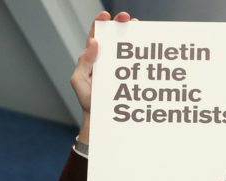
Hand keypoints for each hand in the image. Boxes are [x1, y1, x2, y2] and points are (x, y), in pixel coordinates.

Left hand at [73, 10, 133, 142]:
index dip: (100, 23)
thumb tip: (93, 43)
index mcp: (92, 58)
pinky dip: (142, 55)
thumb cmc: (88, 101)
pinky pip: (135, 63)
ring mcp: (119, 68)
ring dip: (133, 36)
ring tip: (138, 28)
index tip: (106, 15)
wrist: (101, 120)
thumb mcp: (79, 81)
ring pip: (126, 48)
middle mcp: (106, 60)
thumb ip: (83, 62)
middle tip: (127, 18)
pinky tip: (147, 49)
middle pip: (113, 37)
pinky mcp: (129, 77)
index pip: (96, 36)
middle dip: (120, 24)